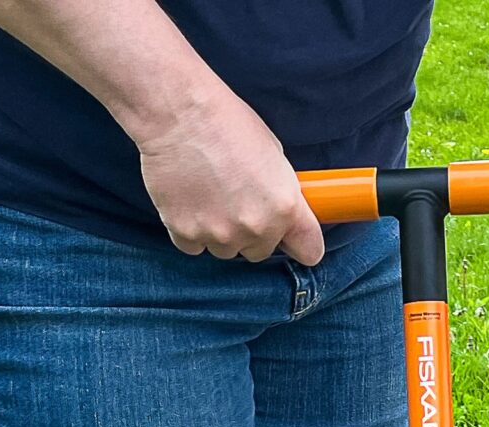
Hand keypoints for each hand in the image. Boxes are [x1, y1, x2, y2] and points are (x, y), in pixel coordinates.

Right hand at [137, 95, 323, 264]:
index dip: (300, 243)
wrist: (179, 113)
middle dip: (252, 233)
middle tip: (236, 201)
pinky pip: (193, 246)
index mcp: (284, 206)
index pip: (309, 251)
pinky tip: (188, 201)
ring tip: (208, 196)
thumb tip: (283, 212)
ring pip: (225, 250)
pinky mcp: (185, 233)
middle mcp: (255, 226)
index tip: (294, 239)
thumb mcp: (273, 154)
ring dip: (220, 232)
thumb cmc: (226, 123)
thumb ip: (281, 192)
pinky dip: (190, 230)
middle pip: (260, 251)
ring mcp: (219, 233)